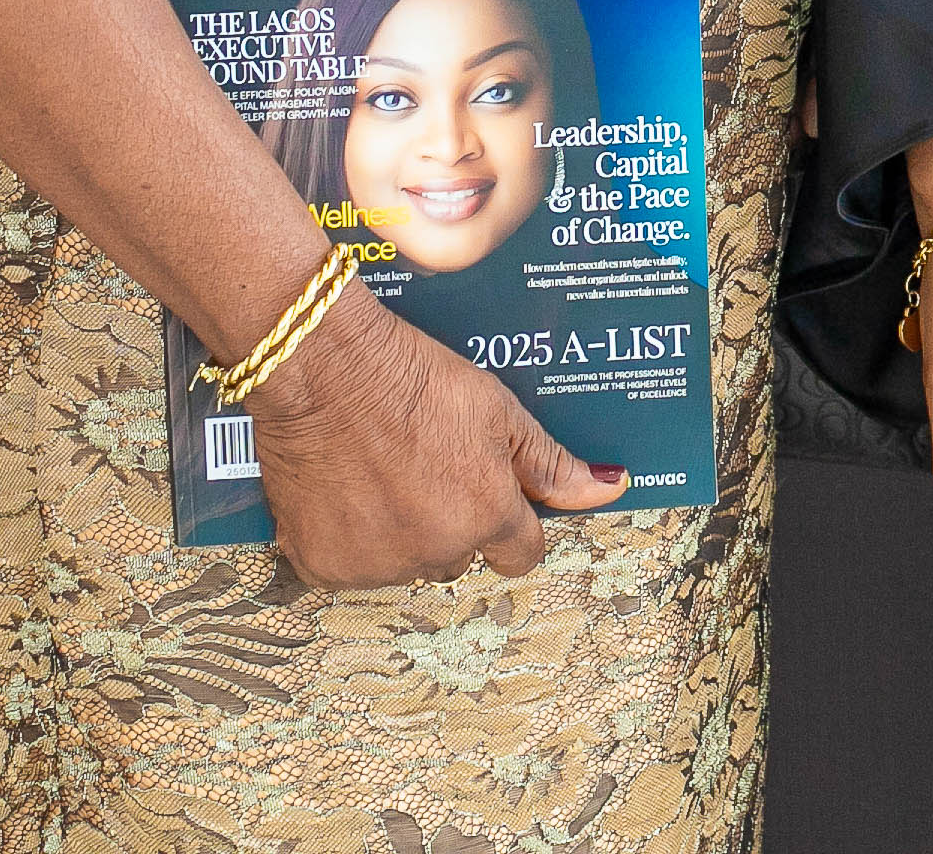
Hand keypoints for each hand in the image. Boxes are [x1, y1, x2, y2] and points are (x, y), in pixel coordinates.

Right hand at [243, 287, 624, 586]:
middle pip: (458, 556)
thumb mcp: (498, 411)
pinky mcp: (322, 565)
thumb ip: (551, 464)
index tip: (491, 496)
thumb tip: (610, 488)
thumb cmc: (413, 379)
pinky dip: (349, 537)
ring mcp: (375, 564)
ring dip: (400, 533)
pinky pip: (350, 566)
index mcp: (486, 517)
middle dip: (451, 523)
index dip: (511, 524)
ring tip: (382, 470)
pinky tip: (345, 487)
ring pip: (404, 563)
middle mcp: (434, 552)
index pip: (521, 555)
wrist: (322, 367)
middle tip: (426, 467)